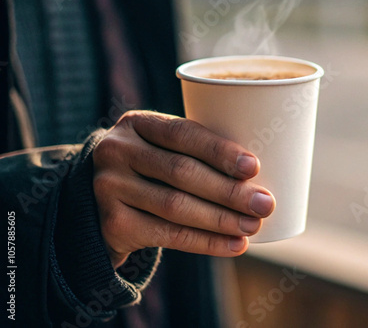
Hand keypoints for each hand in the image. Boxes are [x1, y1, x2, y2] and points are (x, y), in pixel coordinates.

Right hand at [92, 111, 275, 267]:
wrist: (102, 200)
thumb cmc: (152, 167)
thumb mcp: (163, 147)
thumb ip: (196, 151)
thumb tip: (255, 175)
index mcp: (136, 122)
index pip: (182, 133)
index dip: (219, 150)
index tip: (254, 167)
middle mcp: (117, 150)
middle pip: (181, 171)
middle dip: (229, 190)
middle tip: (264, 203)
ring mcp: (109, 187)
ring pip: (175, 206)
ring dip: (221, 219)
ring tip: (254, 225)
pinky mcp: (112, 224)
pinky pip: (167, 235)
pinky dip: (205, 242)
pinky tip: (233, 245)